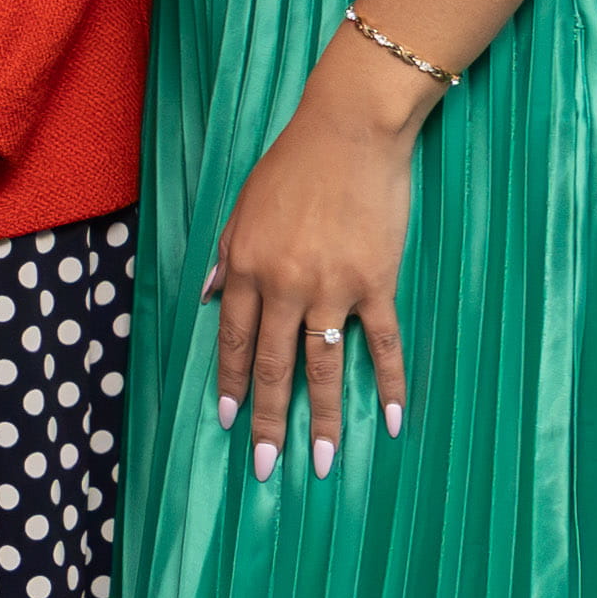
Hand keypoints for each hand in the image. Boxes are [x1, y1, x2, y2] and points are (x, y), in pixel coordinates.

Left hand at [205, 81, 418, 475]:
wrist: (351, 130)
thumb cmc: (294, 163)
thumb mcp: (242, 206)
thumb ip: (224, 254)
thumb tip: (207, 297)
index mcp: (244, 267)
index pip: (232, 341)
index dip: (232, 384)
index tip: (232, 422)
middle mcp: (282, 286)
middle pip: (273, 367)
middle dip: (269, 422)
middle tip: (266, 467)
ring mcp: (331, 288)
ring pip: (323, 368)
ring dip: (321, 420)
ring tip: (321, 463)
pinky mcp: (375, 283)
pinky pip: (381, 344)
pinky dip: (387, 384)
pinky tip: (389, 421)